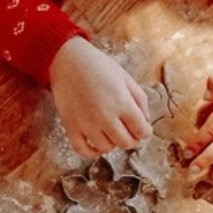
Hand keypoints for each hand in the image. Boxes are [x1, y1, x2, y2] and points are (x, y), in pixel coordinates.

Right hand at [49, 36, 151, 157]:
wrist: (68, 60)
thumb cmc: (98, 66)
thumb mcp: (126, 78)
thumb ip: (140, 101)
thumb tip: (145, 121)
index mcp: (123, 103)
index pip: (142, 131)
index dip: (145, 131)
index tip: (141, 127)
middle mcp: (105, 117)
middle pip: (126, 143)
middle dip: (131, 139)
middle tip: (128, 131)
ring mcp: (87, 124)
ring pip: (106, 148)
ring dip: (112, 143)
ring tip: (111, 131)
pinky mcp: (71, 127)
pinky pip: (83, 150)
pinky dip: (92, 151)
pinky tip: (96, 143)